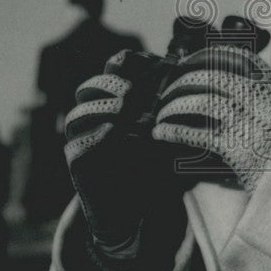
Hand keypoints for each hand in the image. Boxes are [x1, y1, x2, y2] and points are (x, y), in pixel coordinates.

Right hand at [64, 49, 169, 263]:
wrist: (136, 209)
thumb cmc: (156, 166)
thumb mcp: (172, 134)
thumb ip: (176, 110)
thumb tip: (193, 82)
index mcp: (115, 100)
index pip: (113, 68)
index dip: (128, 62)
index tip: (152, 64)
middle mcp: (94, 116)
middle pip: (91, 87)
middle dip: (111, 84)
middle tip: (133, 91)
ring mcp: (82, 140)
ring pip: (78, 114)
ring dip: (103, 107)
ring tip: (126, 109)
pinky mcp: (77, 164)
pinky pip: (77, 146)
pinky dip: (96, 137)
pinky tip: (115, 132)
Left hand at [152, 46, 270, 191]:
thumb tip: (245, 100)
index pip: (246, 62)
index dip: (216, 56)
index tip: (195, 58)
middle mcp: (264, 105)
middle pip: (217, 77)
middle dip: (187, 80)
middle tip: (171, 89)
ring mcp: (250, 126)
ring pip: (204, 101)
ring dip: (176, 105)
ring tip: (163, 112)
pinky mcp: (237, 150)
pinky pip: (198, 134)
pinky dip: (175, 131)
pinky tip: (163, 133)